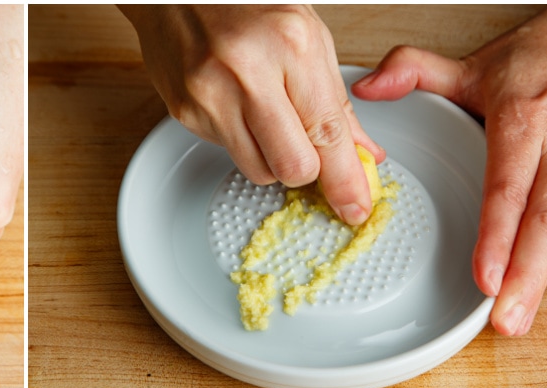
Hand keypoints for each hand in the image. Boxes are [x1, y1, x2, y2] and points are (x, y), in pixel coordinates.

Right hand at [119, 4, 384, 225]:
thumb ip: (334, 99)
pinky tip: (235, 104)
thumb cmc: (244, 4)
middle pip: (293, 166)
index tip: (354, 207)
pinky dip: (240, 139)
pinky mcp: (185, 111)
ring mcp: (210, 94)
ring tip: (267, 117)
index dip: (345, 180)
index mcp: (291, 44)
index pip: (327, 132)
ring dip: (272, 157)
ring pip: (258, 169)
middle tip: (308, 152)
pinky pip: (227, 151)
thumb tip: (361, 151)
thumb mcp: (306, 36)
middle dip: (306, 170)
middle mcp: (248, 72)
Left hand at [352, 5, 546, 334]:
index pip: (507, 186)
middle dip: (524, 273)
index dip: (496, 234)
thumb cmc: (537, 60)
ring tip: (521, 316)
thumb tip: (367, 88)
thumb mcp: (472, 64)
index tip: (483, 275)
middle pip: (543, 219)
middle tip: (502, 316)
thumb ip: (413, 72)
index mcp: (523, 120)